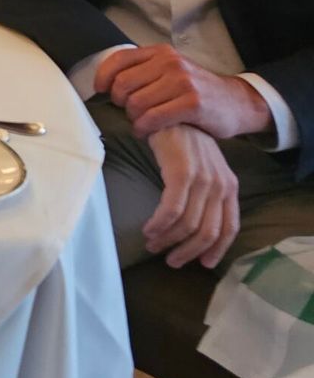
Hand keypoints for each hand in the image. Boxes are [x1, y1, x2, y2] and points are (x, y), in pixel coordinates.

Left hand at [95, 45, 271, 139]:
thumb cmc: (197, 90)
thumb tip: (107, 85)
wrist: (238, 102)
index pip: (118, 60)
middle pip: (123, 85)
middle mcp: (170, 63)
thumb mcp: (170, 72)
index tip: (100, 91)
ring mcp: (182, 82)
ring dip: (134, 119)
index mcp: (161, 53)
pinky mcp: (193, 103)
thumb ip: (144, 72)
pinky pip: (153, 118)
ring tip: (143, 123)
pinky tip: (148, 132)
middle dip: (121, 103)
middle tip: (131, 112)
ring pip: (136, 104)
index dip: (103, 77)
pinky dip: (144, 129)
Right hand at [142, 125, 240, 268]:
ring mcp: (203, 180)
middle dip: (189, 251)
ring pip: (188, 224)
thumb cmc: (182, 142)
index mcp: (229, 186)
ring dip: (168, 239)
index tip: (203, 264)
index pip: (230, 227)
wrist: (170, 113)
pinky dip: (159, 224)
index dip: (217, 249)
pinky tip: (148, 229)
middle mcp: (220, 185)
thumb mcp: (203, 169)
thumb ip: (206, 194)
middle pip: (208, 231)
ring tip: (152, 244)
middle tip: (171, 260)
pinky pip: (171, 210)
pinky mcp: (182, 174)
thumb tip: (196, 224)